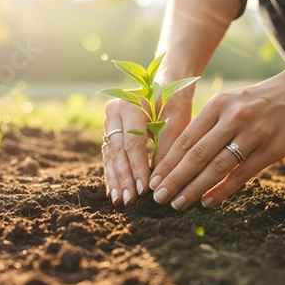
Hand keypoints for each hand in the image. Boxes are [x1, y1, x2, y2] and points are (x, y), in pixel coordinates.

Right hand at [102, 90, 191, 205]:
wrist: (166, 84)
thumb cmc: (174, 102)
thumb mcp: (176, 121)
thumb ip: (167, 147)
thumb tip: (161, 180)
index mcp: (129, 106)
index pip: (132, 142)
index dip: (137, 167)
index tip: (144, 189)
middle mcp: (113, 113)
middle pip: (118, 151)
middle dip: (124, 178)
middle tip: (129, 200)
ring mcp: (109, 122)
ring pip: (111, 155)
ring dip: (116, 179)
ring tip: (120, 200)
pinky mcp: (110, 132)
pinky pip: (109, 156)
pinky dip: (113, 174)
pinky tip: (114, 192)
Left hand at [148, 72, 284, 210]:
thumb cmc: (260, 100)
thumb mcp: (232, 102)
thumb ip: (210, 124)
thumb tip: (183, 155)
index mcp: (218, 105)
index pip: (185, 139)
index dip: (168, 162)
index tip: (153, 180)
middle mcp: (233, 118)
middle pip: (196, 155)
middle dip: (174, 179)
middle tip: (158, 198)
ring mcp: (253, 134)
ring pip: (216, 167)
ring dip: (194, 188)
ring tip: (177, 203)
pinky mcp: (271, 149)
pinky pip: (241, 174)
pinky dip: (222, 190)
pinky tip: (207, 202)